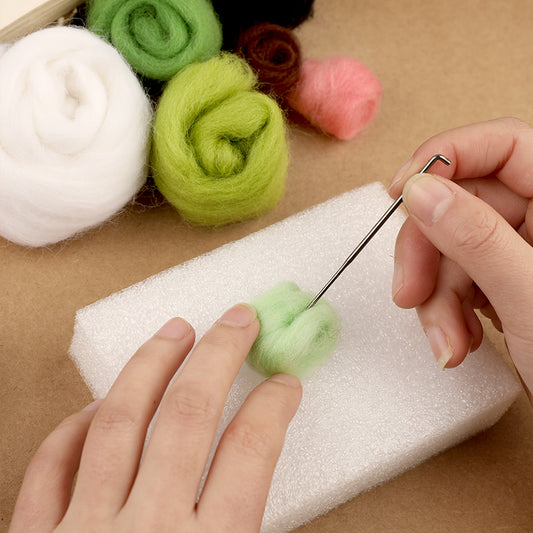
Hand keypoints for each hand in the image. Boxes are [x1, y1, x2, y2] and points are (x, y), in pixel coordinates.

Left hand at [10, 304, 301, 531]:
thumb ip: (247, 532)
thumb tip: (261, 491)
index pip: (250, 454)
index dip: (273, 408)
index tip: (284, 383)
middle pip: (190, 416)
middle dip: (220, 357)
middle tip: (236, 321)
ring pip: (121, 420)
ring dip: (152, 366)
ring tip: (174, 331)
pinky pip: (51, 464)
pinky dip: (76, 426)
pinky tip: (97, 405)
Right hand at [388, 117, 532, 401]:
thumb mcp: (530, 297)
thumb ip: (476, 237)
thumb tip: (421, 190)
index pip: (503, 145)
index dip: (446, 158)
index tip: (400, 192)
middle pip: (462, 205)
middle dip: (427, 253)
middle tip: (408, 292)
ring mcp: (523, 254)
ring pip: (451, 250)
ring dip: (434, 297)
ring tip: (445, 341)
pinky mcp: (505, 284)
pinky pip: (457, 281)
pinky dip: (445, 313)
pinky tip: (454, 343)